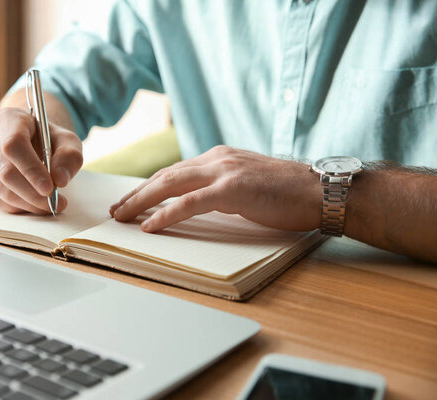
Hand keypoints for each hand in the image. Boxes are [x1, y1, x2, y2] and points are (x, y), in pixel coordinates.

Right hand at [0, 107, 82, 213]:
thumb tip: (60, 179)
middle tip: (56, 204)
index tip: (50, 189)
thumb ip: (69, 156)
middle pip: (6, 172)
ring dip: (28, 204)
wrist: (29, 140)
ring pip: (1, 190)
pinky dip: (18, 207)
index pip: (14, 145)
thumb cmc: (48, 139)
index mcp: (9, 119)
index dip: (31, 170)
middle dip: (33, 194)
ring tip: (49, 206)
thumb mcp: (67, 141)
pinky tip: (33, 204)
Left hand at [109, 146, 320, 231]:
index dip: (149, 187)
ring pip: (171, 185)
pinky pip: (190, 202)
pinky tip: (150, 225)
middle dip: (136, 194)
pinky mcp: (233, 188)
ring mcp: (224, 171)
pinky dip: (166, 214)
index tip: (131, 200)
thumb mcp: (247, 185)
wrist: (320, 190)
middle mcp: (217, 158)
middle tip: (116, 210)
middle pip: (165, 176)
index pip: (175, 172)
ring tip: (122, 216)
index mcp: (219, 157)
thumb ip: (222, 188)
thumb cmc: (288, 193)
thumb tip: (200, 202)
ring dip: (142, 202)